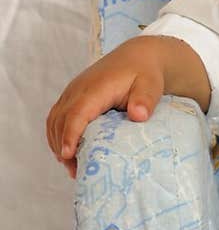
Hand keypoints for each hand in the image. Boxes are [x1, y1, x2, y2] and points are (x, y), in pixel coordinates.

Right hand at [46, 39, 166, 179]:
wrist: (137, 57)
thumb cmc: (145, 73)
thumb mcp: (151, 85)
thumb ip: (145, 99)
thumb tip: (138, 116)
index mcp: (95, 88)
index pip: (76, 113)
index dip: (70, 135)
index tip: (68, 155)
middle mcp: (78, 90)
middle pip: (60, 121)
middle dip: (63, 147)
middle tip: (75, 172)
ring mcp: (72, 93)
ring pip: (55, 121)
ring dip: (58, 143)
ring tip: (72, 167)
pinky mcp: (72, 97)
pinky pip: (57, 117)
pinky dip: (58, 135)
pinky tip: (68, 152)